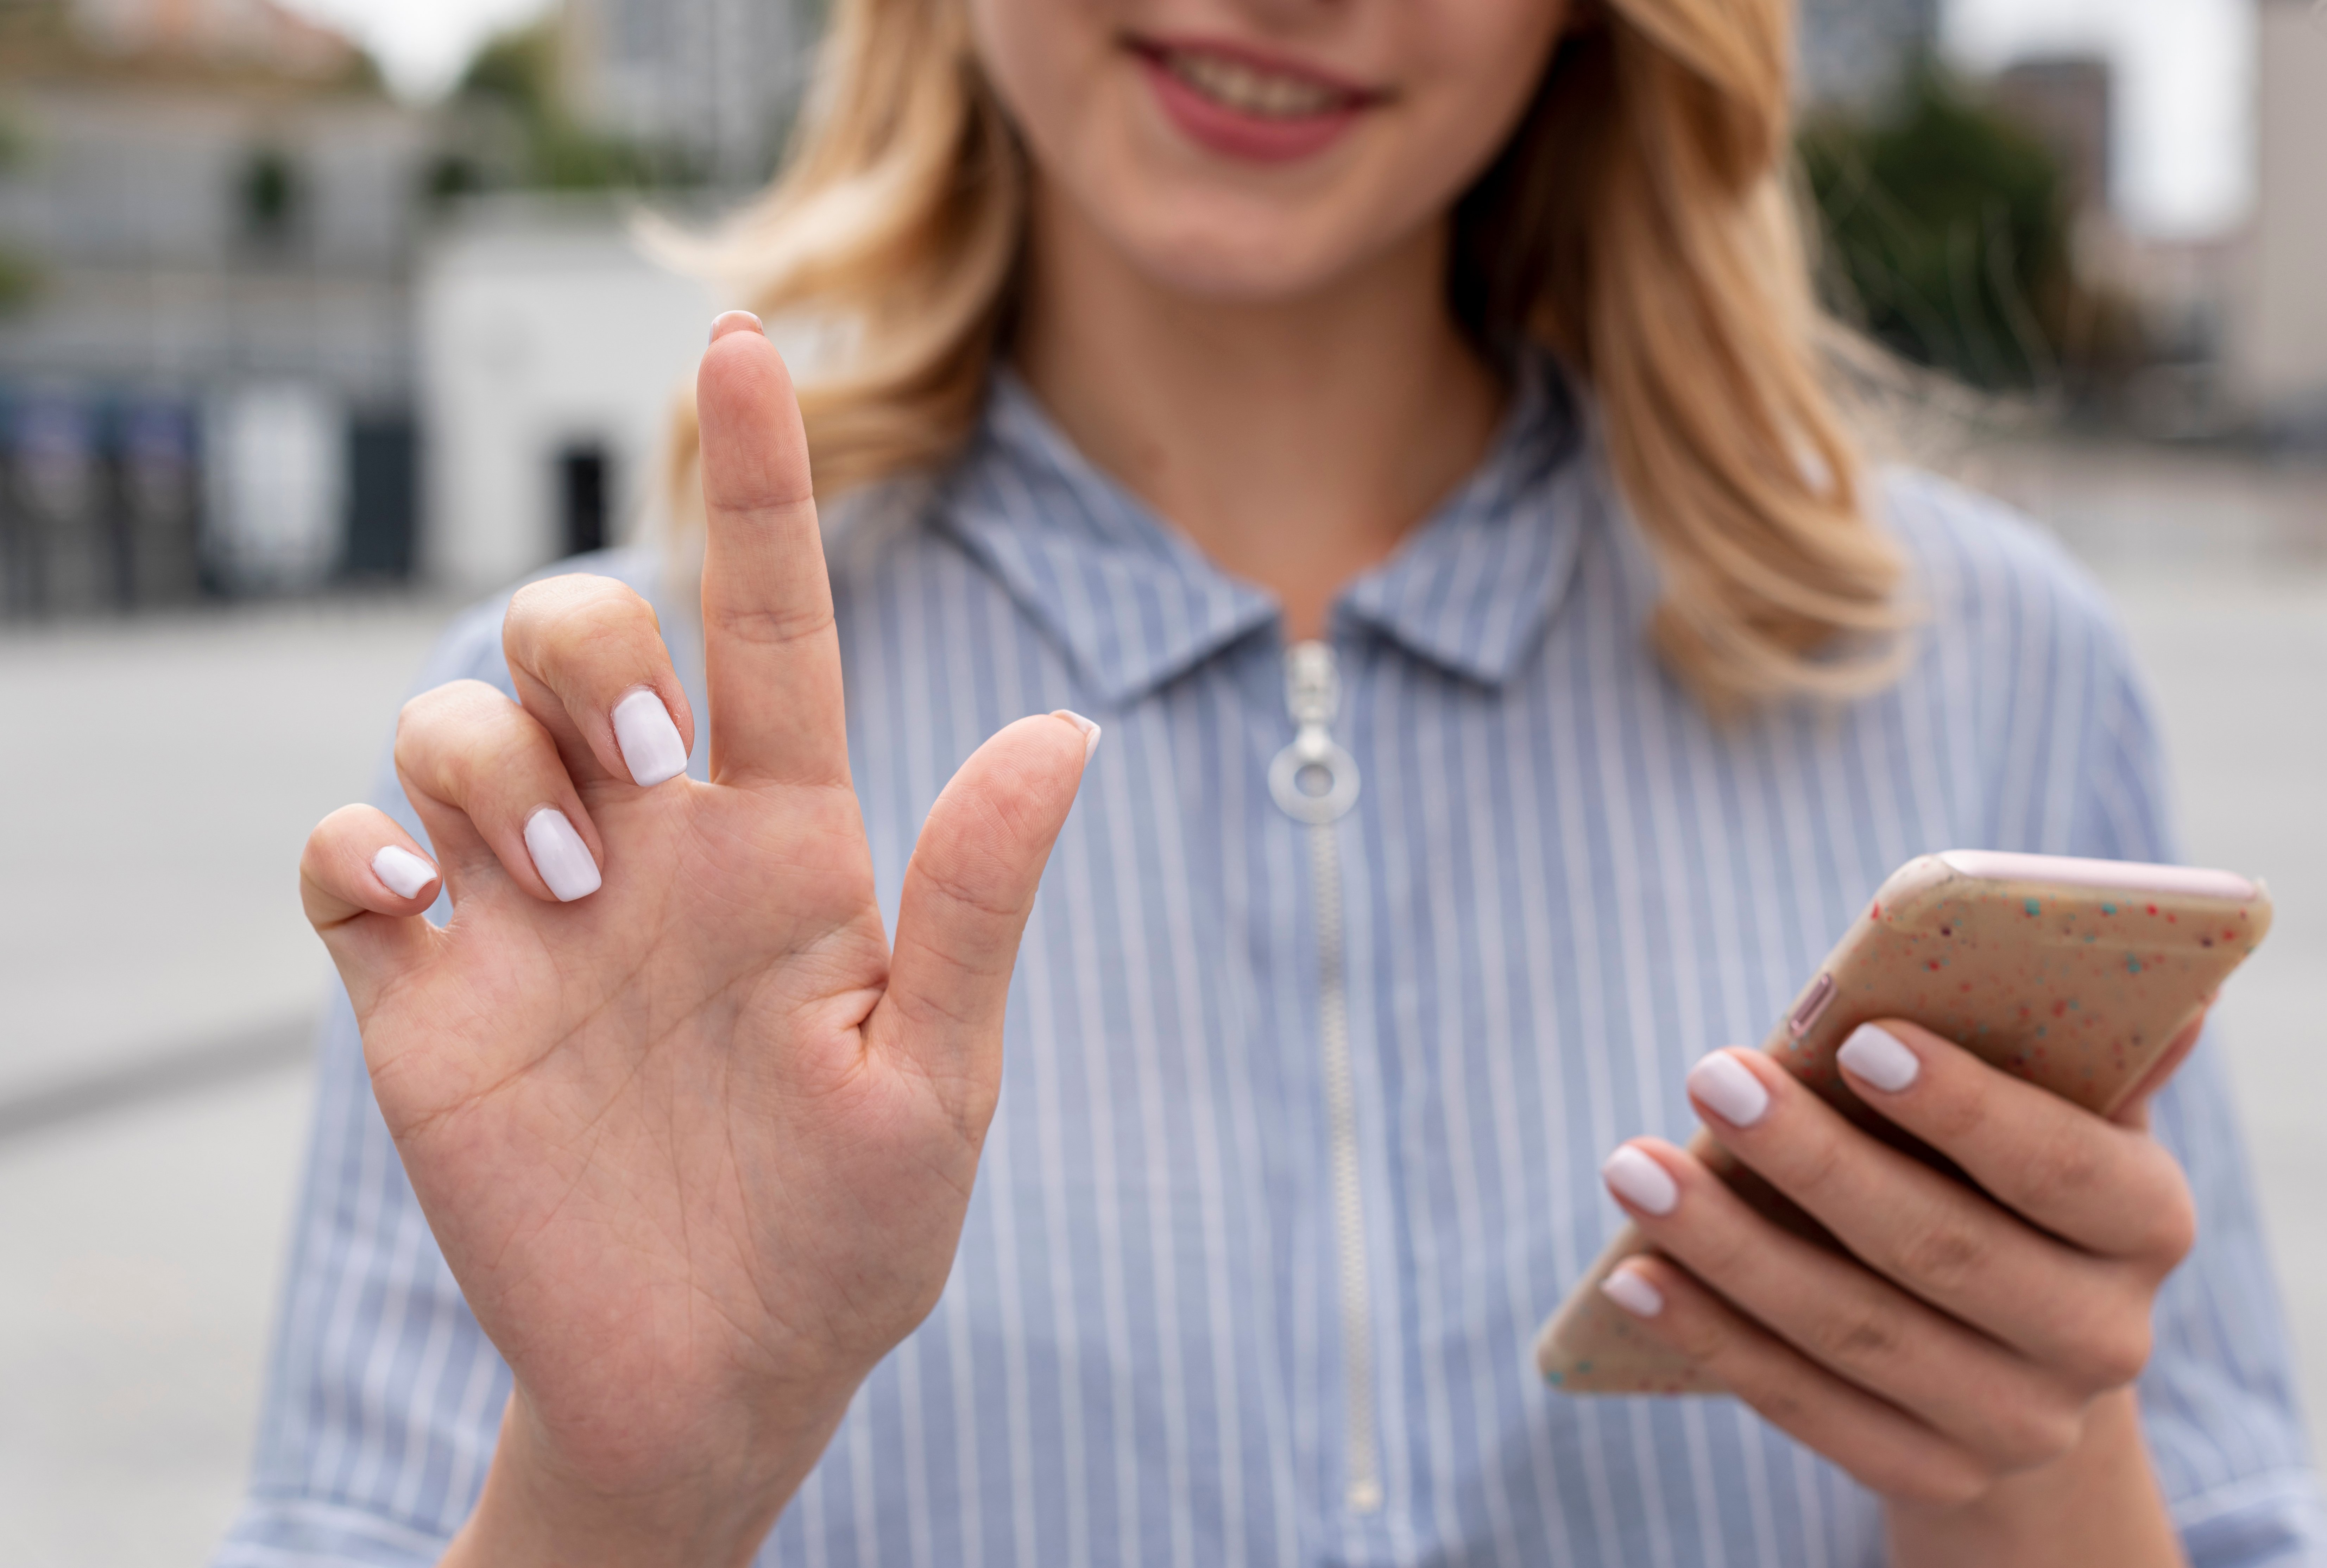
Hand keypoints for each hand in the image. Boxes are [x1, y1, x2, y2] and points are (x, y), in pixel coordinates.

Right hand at [297, 315, 1097, 1567]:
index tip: (747, 347)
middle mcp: (648, 845)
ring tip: (565, 902)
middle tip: (640, 769)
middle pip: (575, 631)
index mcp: (781, 843)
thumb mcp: (935, 1079)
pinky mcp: (422, 987)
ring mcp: (527, 910)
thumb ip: (975, 903)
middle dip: (585, 646)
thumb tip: (1070, 732)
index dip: (757, 481)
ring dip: (489, 769)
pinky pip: (342, 855)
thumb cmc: (849, 1233)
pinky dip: (355, 853)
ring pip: (452, 722)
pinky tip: (410, 914)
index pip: (766, 622)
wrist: (719, 1371)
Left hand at [1595, 1017, 2204, 1567]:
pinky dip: (1710, 1335)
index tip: (1856, 1038)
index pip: (2059, 1165)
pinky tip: (1632, 1277)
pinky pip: (1804, 1404)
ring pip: (1855, 1329)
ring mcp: (2019, 1423)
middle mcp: (2103, 1337)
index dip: (1963, 1107)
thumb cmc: (2005, 1171)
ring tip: (1632, 1169)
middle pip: (1939, 1247)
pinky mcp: (1931, 1473)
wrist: (2014, 1342)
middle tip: (1710, 1076)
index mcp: (2146, 1223)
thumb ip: (2075, 1047)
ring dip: (1730, 1247)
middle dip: (1813, 1159)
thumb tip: (2165, 988)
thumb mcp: (2055, 1106)